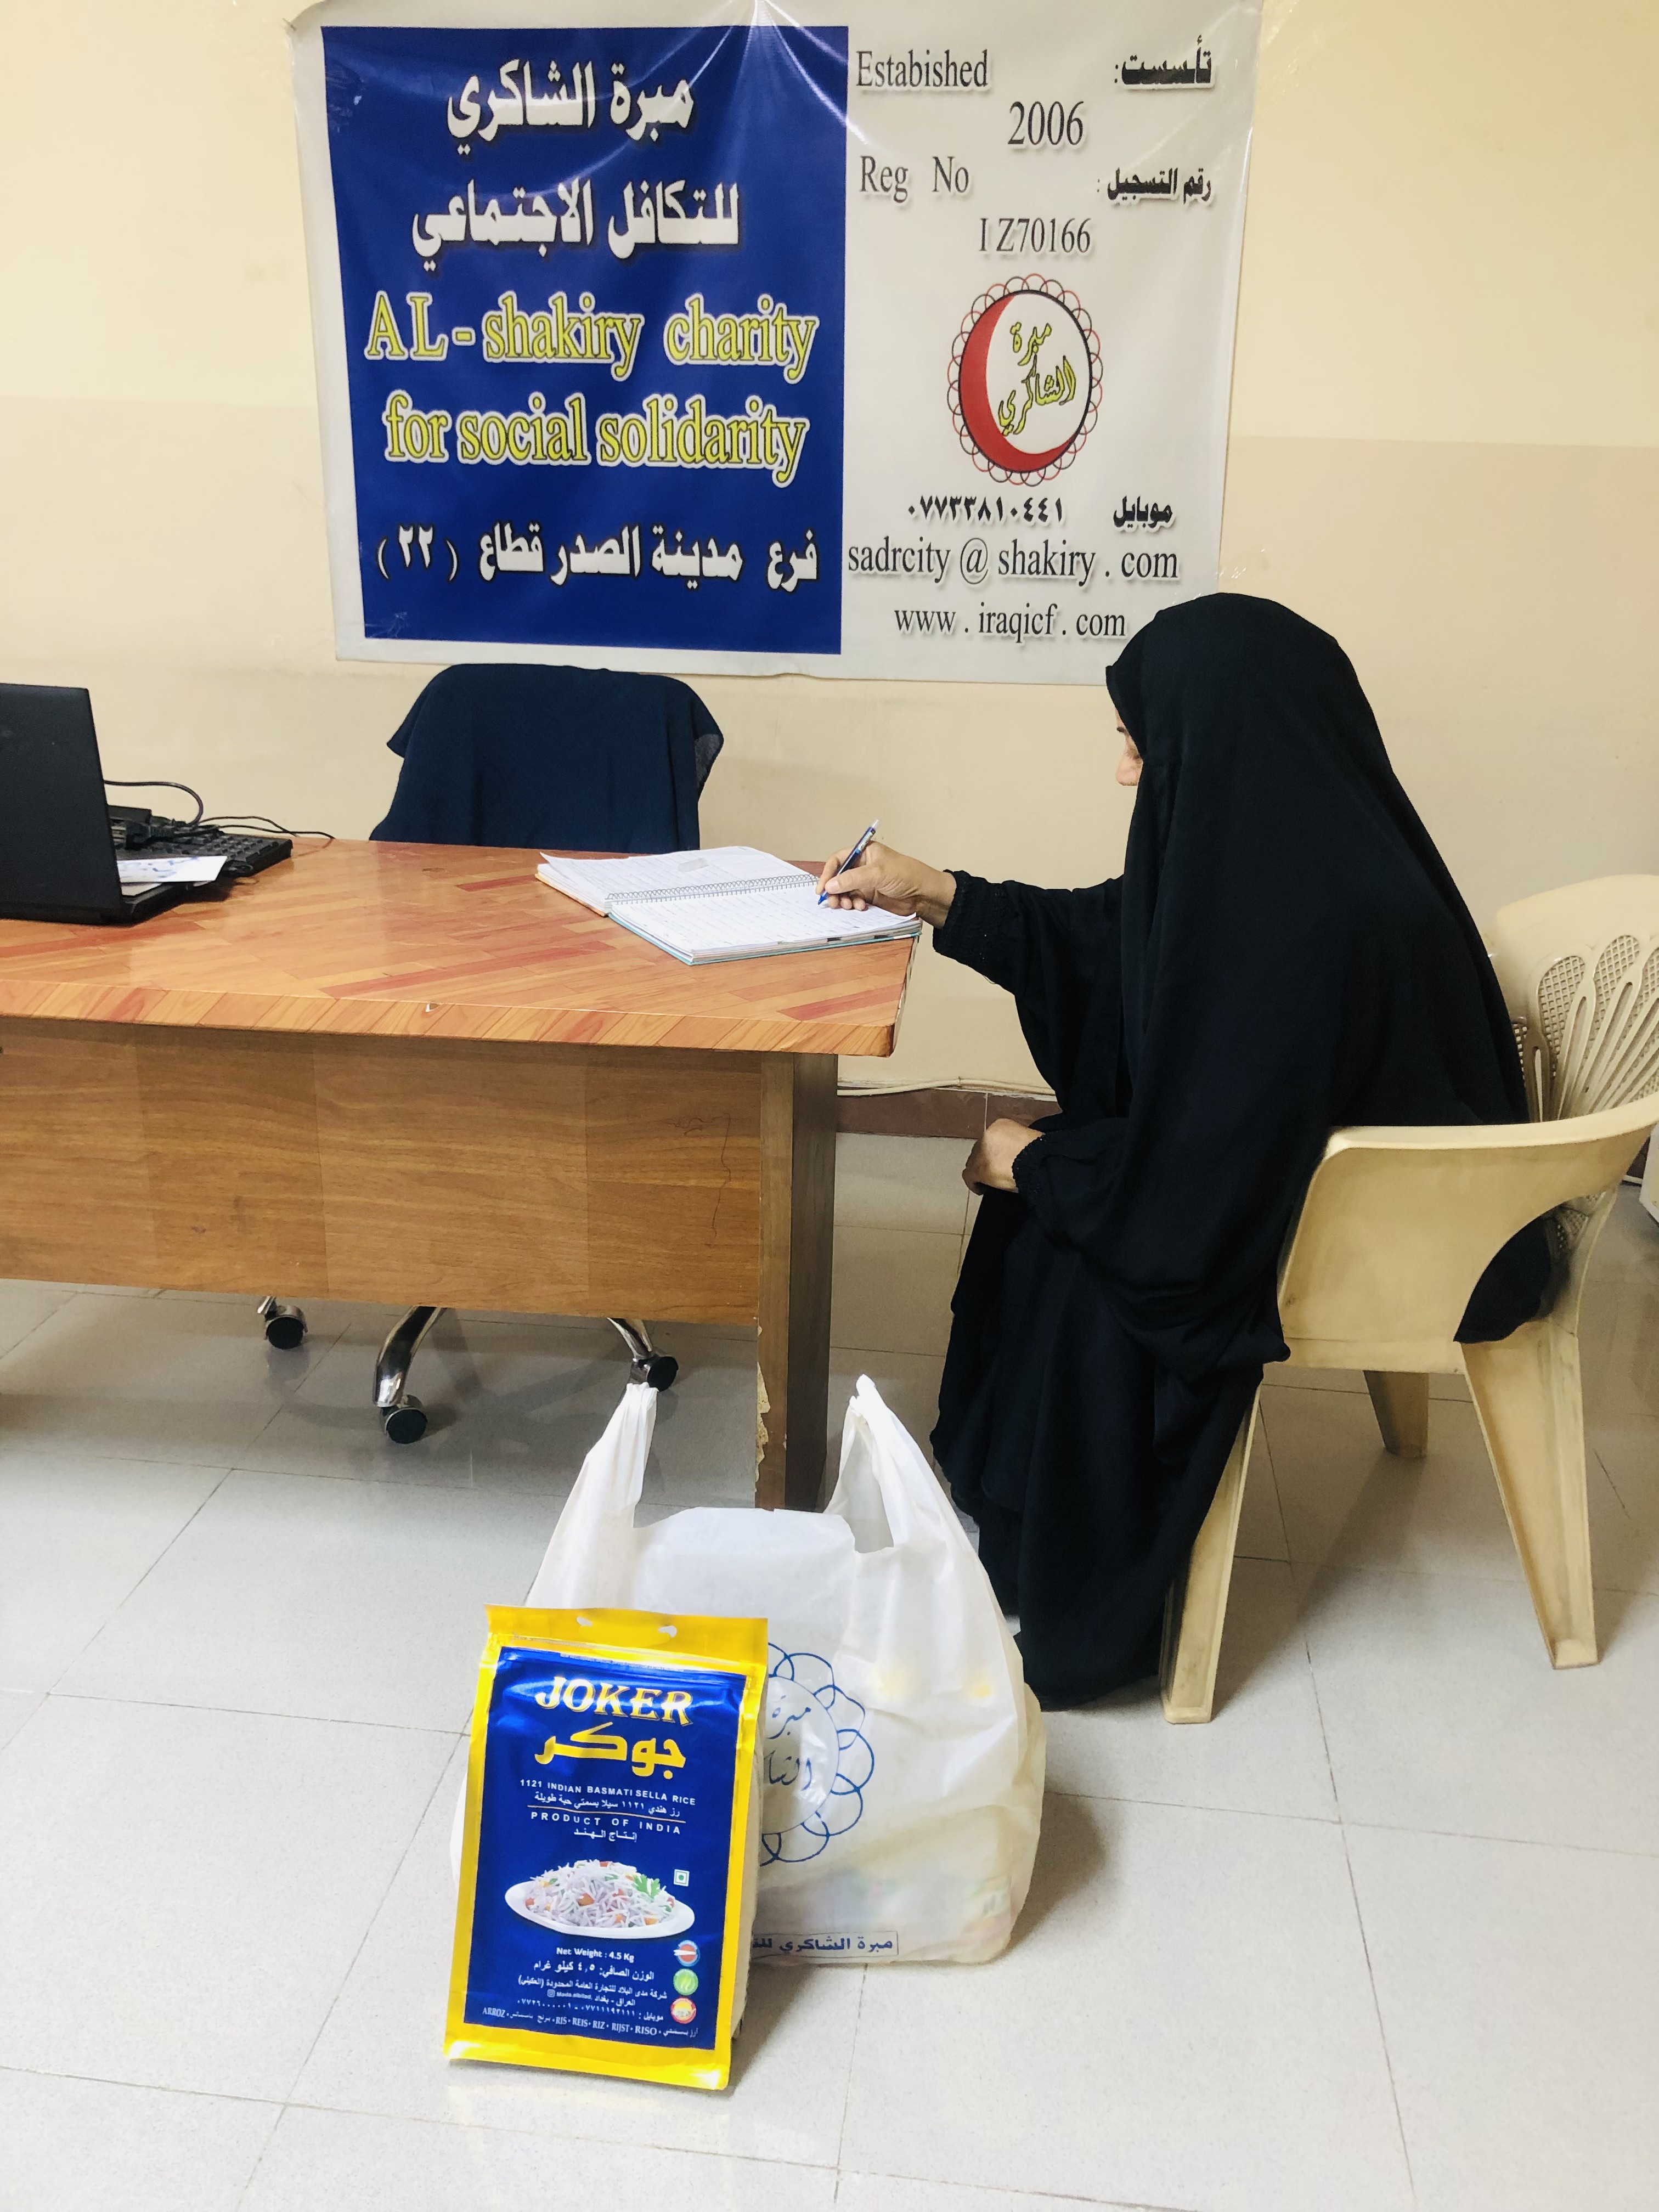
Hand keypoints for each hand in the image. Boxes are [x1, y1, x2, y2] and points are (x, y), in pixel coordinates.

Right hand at [816, 841, 956, 928]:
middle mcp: (862, 867)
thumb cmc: (905, 875)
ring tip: (847, 906)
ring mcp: (866, 882)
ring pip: (844, 891)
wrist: (924, 894)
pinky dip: (853, 905)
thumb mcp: (877, 873)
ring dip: (842, 899)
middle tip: (833, 901)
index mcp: (864, 853)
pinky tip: (860, 907)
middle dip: (834, 890)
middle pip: (838, 877)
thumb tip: (830, 885)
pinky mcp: (870, 896)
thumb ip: (852, 878)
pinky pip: (854, 900)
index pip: (838, 860)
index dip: (828, 873)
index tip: (822, 888)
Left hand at [963, 1118, 1039, 1192]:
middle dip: (986, 1161)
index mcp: (1000, 1125)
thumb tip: (1014, 1156)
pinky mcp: (977, 1167)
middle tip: (993, 1173)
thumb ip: (1015, 1144)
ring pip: (973, 1162)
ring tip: (989, 1182)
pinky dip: (974, 1183)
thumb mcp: (1028, 1140)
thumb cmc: (1040, 1153)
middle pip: (980, 1150)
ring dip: (980, 1172)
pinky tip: (981, 1189)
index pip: (991, 1140)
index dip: (994, 1153)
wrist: (1039, 1161)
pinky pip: (969, 1176)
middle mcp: (987, 1135)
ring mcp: (981, 1151)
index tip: (1001, 1162)